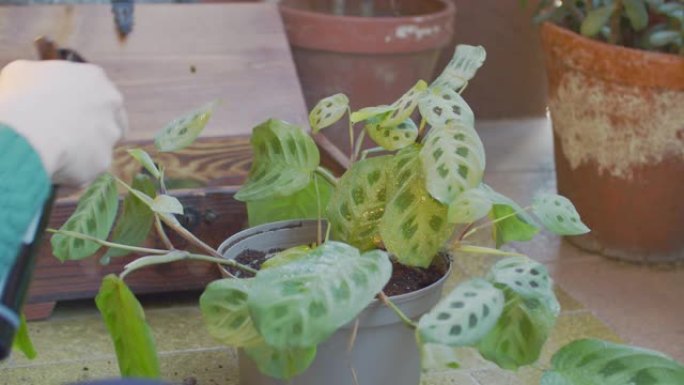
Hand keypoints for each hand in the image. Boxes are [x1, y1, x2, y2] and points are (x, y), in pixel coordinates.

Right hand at [0, 60, 126, 185]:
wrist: (25, 133)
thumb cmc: (18, 97)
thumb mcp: (23, 75)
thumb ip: (43, 81)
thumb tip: (39, 89)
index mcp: (93, 78)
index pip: (99, 92)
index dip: (84, 105)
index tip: (72, 114)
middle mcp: (111, 103)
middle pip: (112, 119)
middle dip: (96, 129)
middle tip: (71, 138)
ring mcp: (110, 133)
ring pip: (101, 146)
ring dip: (84, 152)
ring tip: (55, 155)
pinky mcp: (104, 160)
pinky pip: (87, 169)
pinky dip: (73, 172)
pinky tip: (53, 168)